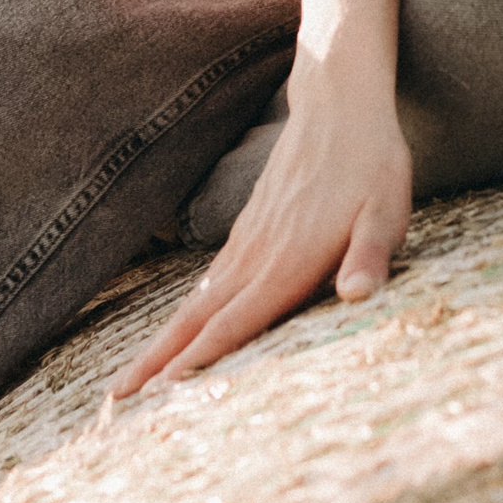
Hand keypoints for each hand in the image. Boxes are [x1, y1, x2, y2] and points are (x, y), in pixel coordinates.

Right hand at [113, 58, 412, 395]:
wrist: (338, 104)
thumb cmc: (371, 163)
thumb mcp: (387, 210)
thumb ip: (370, 255)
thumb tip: (358, 295)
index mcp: (288, 261)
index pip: (236, 321)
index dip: (200, 358)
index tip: (162, 393)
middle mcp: (257, 255)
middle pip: (198, 318)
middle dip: (158, 361)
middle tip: (116, 398)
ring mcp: (247, 241)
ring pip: (197, 301)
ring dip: (163, 340)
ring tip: (133, 376)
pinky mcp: (248, 228)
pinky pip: (209, 281)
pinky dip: (186, 312)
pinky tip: (180, 327)